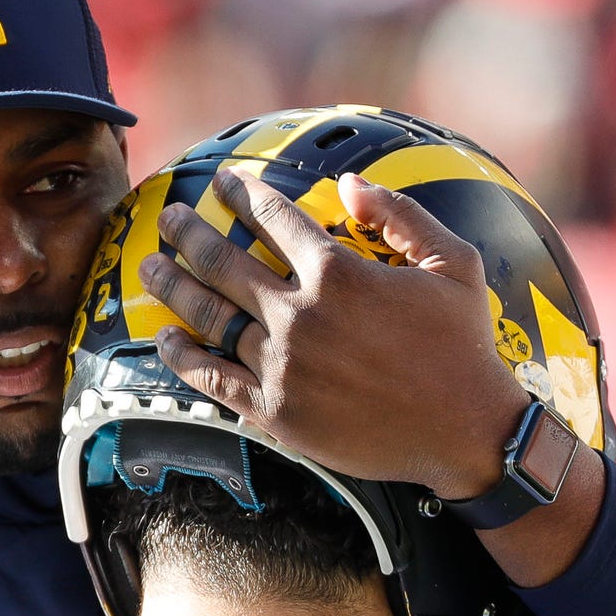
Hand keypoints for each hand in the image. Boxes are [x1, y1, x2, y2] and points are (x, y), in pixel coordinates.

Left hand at [143, 168, 527, 499]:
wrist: (464, 432)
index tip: (223, 183)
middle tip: (168, 219)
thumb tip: (348, 185)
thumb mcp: (453, 263)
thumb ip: (401, 214)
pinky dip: (182, 356)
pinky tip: (166, 339)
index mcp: (338, 272)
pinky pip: (212, 378)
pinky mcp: (274, 411)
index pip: (272, 219)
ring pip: (209, 316)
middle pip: (223, 262)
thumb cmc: (463, 347)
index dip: (241, 194)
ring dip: (173, 287)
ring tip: (151, 267)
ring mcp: (281, 365)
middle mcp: (300, 315)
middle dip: (189, 233)